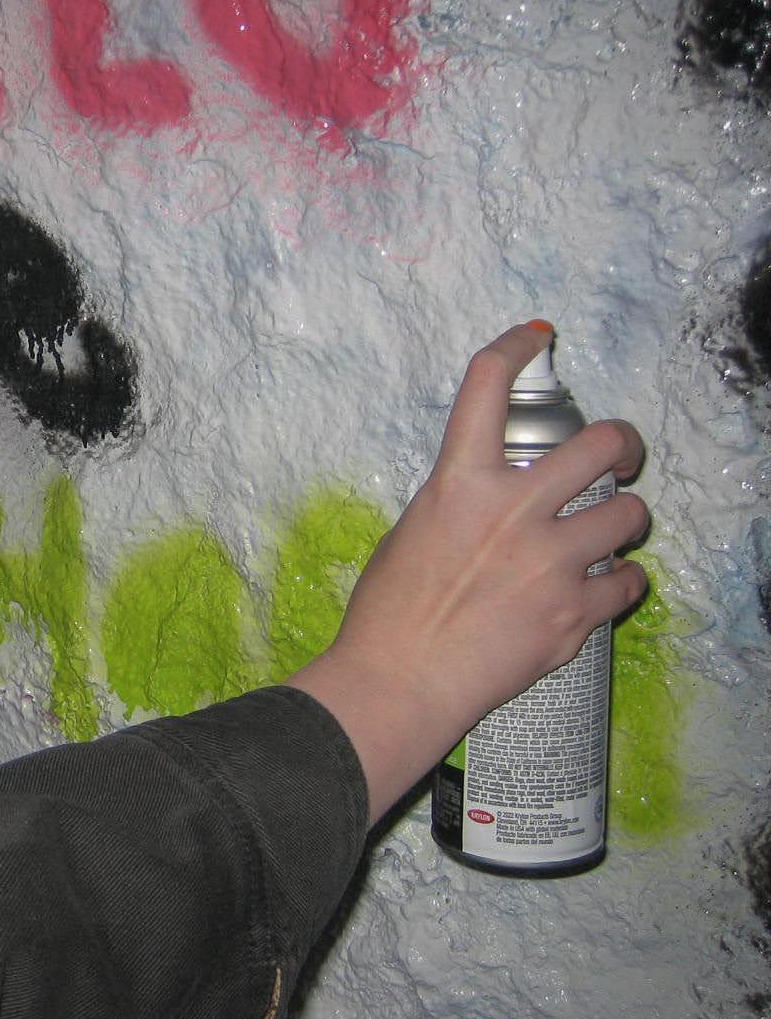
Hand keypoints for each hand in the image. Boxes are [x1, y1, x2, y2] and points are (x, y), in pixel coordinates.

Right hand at [286, 322, 649, 820]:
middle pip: (602, 442)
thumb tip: (488, 502)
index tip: (536, 337)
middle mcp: (513, 510)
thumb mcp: (411, 535)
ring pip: (632, 514)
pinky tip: (602, 592)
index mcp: (460, 483)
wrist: (400, 681)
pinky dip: (619, 585)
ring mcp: (551, 561)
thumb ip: (458, 506)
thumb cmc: (386, 614)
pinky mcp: (575, 613)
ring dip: (626, 521)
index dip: (517, 346)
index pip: (489, 386)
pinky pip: (628, 583)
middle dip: (623, 444)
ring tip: (611, 536)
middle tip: (620, 456)